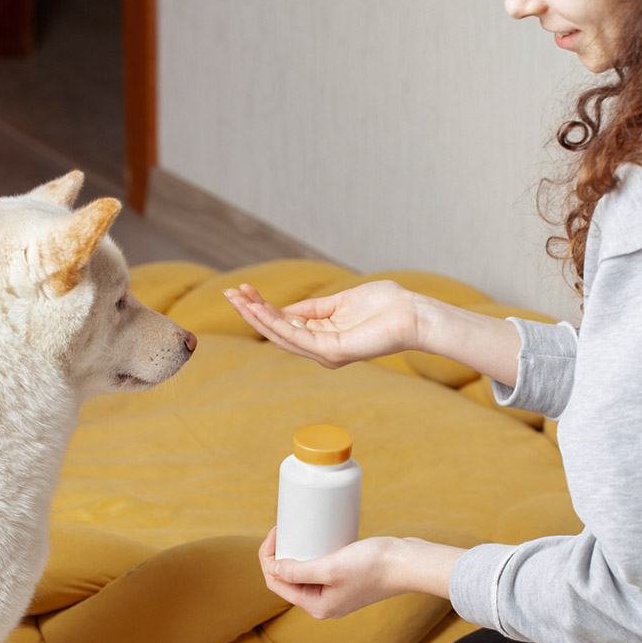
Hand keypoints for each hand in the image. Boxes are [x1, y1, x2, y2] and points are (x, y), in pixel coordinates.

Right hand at [224, 281, 418, 367]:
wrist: (412, 314)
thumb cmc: (385, 305)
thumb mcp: (341, 301)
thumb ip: (314, 308)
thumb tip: (287, 308)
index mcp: (323, 336)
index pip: (285, 323)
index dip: (262, 307)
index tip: (243, 290)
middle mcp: (320, 349)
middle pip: (277, 332)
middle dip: (252, 312)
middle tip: (229, 294)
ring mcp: (325, 353)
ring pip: (282, 336)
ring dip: (257, 316)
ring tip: (238, 299)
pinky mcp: (332, 352)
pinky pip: (296, 338)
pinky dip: (276, 323)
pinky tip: (260, 308)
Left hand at [258, 528, 465, 619]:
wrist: (409, 563)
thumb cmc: (374, 566)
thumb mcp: (331, 568)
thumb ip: (300, 572)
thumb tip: (273, 569)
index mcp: (317, 606)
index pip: (277, 583)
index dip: (268, 557)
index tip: (276, 531)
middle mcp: (325, 602)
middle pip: (289, 578)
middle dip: (280, 554)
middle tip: (284, 528)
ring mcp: (337, 591)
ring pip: (304, 572)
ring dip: (295, 553)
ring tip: (295, 531)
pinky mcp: (348, 578)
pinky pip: (321, 566)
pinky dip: (313, 553)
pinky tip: (313, 538)